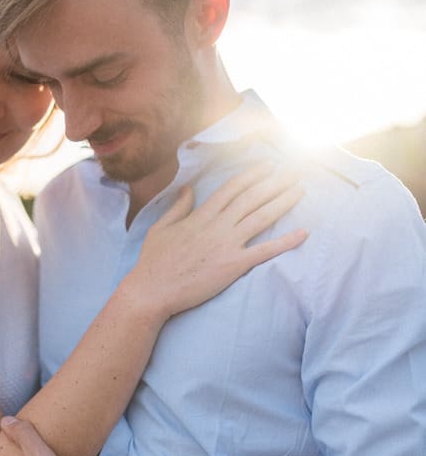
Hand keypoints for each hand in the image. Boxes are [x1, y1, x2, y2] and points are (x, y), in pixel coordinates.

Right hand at [128, 162, 307, 320]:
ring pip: (261, 218)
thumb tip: (188, 189)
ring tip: (300, 190)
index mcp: (201, 215)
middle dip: (275, 183)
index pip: (232, 188)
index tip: (268, 165)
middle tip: (294, 172)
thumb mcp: (161, 227)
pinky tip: (303, 233)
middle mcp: (217, 225)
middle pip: (252, 198)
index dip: (252, 175)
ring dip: (283, 202)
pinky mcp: (233, 265)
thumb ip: (178, 207)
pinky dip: (285, 242)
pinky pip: (264, 251)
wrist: (153, 290)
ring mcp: (227, 245)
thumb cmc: (153, 261)